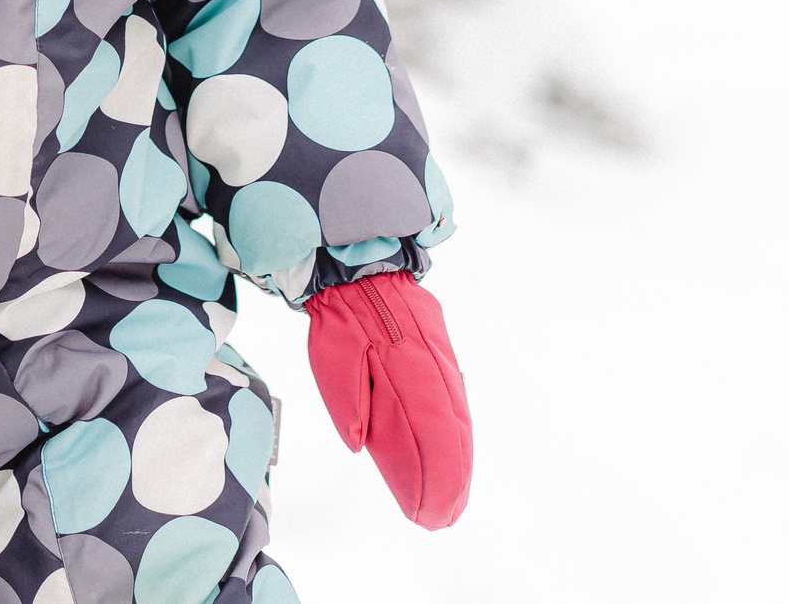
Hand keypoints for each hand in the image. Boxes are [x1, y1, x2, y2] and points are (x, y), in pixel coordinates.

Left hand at [305, 271, 472, 527]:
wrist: (361, 271)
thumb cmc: (340, 318)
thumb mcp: (331, 355)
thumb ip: (347, 400)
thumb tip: (360, 445)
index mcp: (401, 376)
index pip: (420, 440)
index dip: (426, 481)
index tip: (425, 514)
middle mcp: (429, 376)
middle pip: (445, 440)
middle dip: (446, 484)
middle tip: (442, 518)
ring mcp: (440, 369)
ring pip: (454, 426)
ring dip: (456, 467)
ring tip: (453, 501)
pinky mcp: (442, 362)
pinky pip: (455, 408)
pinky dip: (457, 440)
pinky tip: (456, 461)